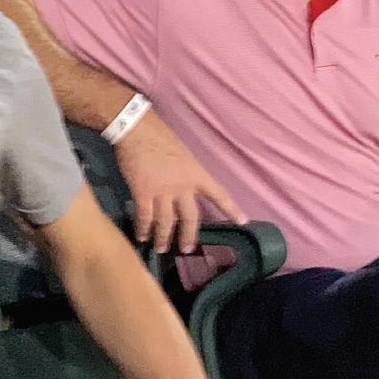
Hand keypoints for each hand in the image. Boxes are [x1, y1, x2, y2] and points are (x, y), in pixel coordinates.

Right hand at [115, 110, 245, 252]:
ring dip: (164, 238)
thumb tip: (181, 186)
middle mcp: (183, 186)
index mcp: (196, 174)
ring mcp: (163, 191)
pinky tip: (142, 236)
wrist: (136, 129)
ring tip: (161, 248)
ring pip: (166, 222)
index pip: (219, 194)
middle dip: (188, 236)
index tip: (243, 222)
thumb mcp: (182, 154)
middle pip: (190, 218)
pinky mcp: (143, 193)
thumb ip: (185, 172)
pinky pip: (145, 217)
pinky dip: (143, 229)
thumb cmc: (158, 135)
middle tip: (187, 249)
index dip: (231, 209)